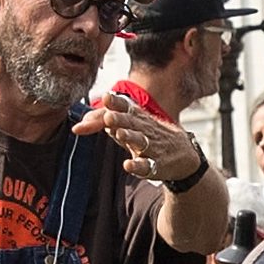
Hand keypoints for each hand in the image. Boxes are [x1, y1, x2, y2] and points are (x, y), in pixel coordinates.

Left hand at [83, 92, 207, 188]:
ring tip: (119, 134)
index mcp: (137, 118)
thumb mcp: (129, 125)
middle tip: (109, 116)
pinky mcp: (156, 165)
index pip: (126, 108)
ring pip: (140, 141)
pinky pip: (147, 166)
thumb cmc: (149, 135)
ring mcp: (151, 147)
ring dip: (129, 137)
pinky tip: (128, 165)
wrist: (184, 154)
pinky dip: (138, 166)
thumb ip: (103, 122)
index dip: (117, 103)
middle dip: (120, 119)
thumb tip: (79, 122)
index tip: (107, 97)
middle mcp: (144, 130)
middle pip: (131, 123)